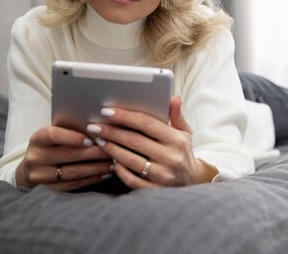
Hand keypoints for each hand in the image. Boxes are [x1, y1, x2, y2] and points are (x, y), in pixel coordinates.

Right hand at [16, 125, 114, 191]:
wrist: (30, 170)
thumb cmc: (49, 147)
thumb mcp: (52, 136)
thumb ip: (69, 131)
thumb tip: (97, 128)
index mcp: (37, 139)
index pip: (54, 135)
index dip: (73, 137)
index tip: (91, 139)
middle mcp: (36, 158)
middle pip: (69, 155)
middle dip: (95, 153)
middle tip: (112, 150)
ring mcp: (41, 176)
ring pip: (74, 172)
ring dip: (97, 168)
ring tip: (113, 163)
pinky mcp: (49, 190)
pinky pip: (74, 185)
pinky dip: (91, 179)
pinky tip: (104, 174)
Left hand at [89, 96, 217, 189]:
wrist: (192, 181)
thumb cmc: (182, 151)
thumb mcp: (185, 132)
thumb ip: (177, 115)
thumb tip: (174, 98)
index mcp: (177, 139)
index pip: (146, 124)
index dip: (125, 116)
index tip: (107, 112)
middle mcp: (171, 157)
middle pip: (135, 141)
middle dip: (112, 132)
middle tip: (95, 126)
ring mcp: (163, 175)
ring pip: (130, 160)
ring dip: (112, 149)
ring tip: (100, 141)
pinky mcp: (156, 190)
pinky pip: (132, 180)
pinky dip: (120, 171)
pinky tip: (112, 162)